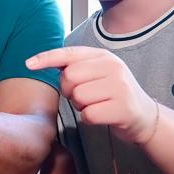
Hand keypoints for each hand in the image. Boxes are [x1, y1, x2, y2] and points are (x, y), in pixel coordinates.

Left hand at [26, 46, 158, 144]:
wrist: (144, 116)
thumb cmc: (114, 94)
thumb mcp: (99, 73)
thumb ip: (77, 66)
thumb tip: (43, 61)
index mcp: (104, 56)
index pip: (69, 53)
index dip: (47, 58)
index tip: (28, 64)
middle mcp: (113, 67)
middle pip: (70, 77)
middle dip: (69, 91)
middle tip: (84, 96)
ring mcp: (119, 87)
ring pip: (78, 97)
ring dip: (81, 106)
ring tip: (97, 104)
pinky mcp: (122, 108)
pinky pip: (88, 115)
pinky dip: (90, 119)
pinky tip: (102, 115)